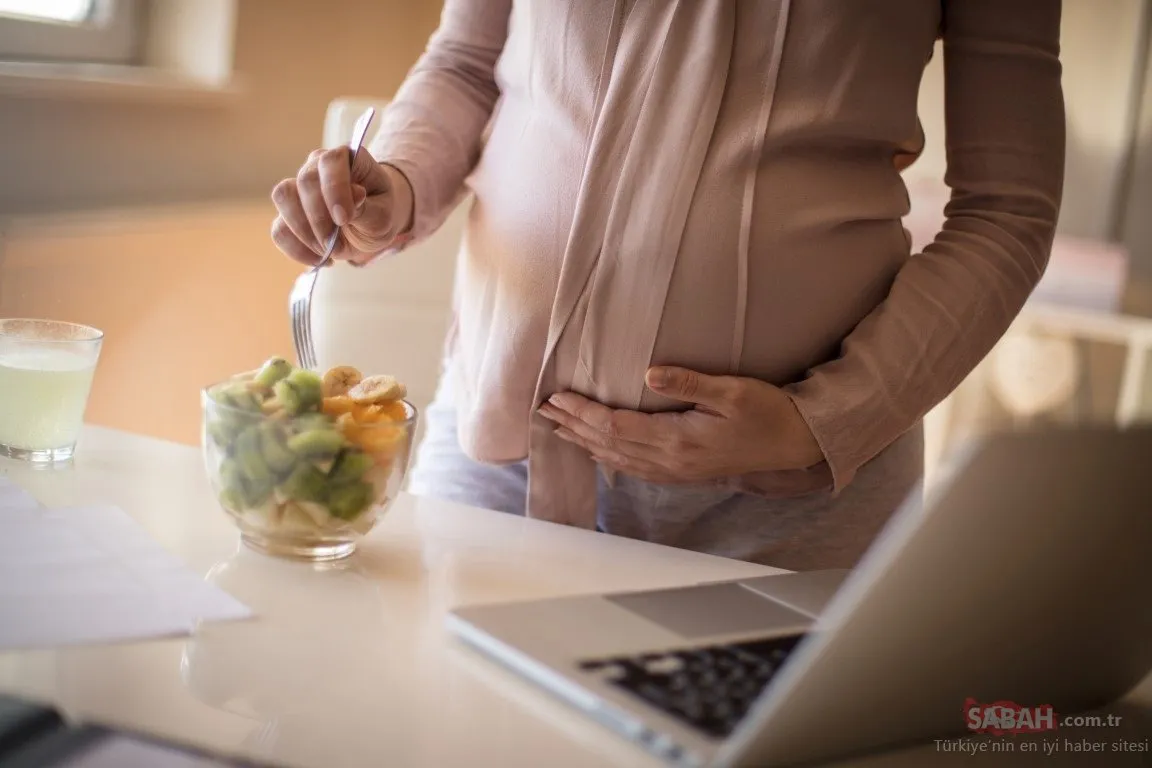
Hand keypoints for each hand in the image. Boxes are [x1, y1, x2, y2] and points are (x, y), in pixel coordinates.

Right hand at [271, 147, 413, 266]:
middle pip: (304, 181)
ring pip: (283, 197)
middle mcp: (317, 166)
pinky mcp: (288, 212)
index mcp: (347, 159)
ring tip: (327, 250)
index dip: (334, 189)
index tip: (344, 219)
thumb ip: (367, 207)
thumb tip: (355, 194)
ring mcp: (298, 186)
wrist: (369, 228)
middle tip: (335, 242)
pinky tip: (318, 258)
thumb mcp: (382, 216)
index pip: (331, 161)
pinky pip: (279, 228)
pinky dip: (295, 248)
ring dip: (303, 231)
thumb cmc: (378, 215)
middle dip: (319, 218)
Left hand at [538, 366, 823, 484]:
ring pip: (618, 460)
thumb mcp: (732, 390)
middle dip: (574, 426)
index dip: (583, 412)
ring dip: (585, 443)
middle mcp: (671, 461)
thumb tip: (649, 374)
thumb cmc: (768, 412)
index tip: (558, 397)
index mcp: (678, 440)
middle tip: (543, 411)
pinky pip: (635, 469)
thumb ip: (689, 382)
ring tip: (559, 429)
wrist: (796, 443)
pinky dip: (609, 458)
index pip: (616, 427)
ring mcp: (677, 471)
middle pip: (608, 445)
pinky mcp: (684, 473)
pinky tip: (598, 451)